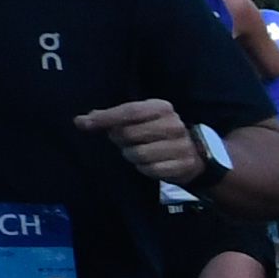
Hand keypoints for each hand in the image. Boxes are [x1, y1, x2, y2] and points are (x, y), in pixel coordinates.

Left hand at [76, 96, 209, 188]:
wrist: (197, 154)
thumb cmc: (159, 132)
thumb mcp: (142, 118)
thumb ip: (114, 116)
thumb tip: (81, 121)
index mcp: (162, 108)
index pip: (128, 111)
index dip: (105, 118)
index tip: (82, 123)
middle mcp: (174, 125)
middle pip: (129, 134)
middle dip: (118, 140)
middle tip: (122, 141)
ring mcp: (181, 146)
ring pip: (137, 154)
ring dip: (130, 156)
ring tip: (136, 152)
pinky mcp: (184, 166)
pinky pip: (150, 170)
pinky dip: (144, 168)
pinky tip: (148, 163)